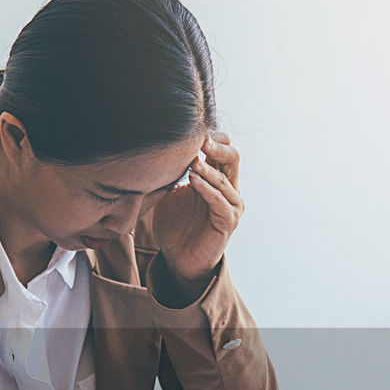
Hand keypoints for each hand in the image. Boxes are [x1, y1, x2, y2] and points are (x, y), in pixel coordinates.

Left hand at [147, 132, 244, 297]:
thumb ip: (170, 175)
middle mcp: (229, 189)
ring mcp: (231, 205)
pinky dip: (207, 189)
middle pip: (232, 157)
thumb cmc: (175, 226)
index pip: (223, 149)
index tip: (193, 130)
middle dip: (216, 146)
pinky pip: (220, 201)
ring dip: (209, 168)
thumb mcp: (168, 195)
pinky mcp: (227, 221)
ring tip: (193, 160)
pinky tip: (193, 180)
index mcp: (216, 178)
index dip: (212, 138)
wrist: (179, 259)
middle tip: (200, 138)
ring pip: (226, 178)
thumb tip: (156, 153)